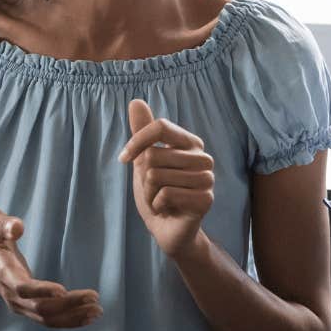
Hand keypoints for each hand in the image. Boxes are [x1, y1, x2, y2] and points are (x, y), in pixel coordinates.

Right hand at [0, 208, 100, 327]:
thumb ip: (1, 223)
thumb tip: (18, 227)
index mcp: (4, 273)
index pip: (22, 288)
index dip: (41, 291)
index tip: (63, 291)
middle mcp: (12, 295)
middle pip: (40, 309)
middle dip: (68, 305)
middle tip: (94, 298)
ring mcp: (20, 305)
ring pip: (47, 319)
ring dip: (73, 317)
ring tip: (97, 310)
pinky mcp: (28, 308)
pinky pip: (50, 320)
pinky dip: (70, 320)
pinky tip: (89, 315)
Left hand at [119, 98, 215, 258]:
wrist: (167, 229)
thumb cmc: (157, 192)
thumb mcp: (144, 161)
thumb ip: (142, 133)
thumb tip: (136, 101)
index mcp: (190, 143)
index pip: (160, 127)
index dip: (137, 142)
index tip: (123, 158)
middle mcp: (203, 157)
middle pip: (154, 155)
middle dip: (144, 178)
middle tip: (154, 190)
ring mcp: (207, 179)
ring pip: (157, 176)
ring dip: (149, 193)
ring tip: (161, 200)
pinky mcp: (206, 200)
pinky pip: (166, 194)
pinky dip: (157, 205)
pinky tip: (167, 210)